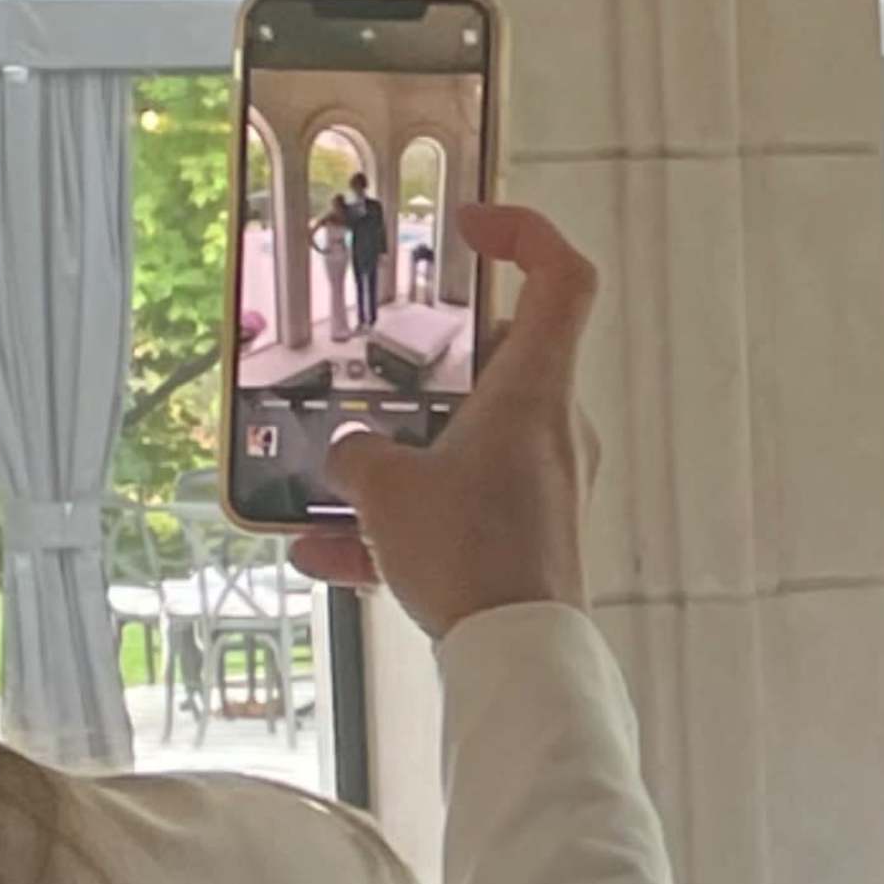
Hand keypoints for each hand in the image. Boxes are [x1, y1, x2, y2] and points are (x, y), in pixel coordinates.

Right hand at [292, 203, 597, 637]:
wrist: (515, 659)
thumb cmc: (468, 554)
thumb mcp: (385, 488)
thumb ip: (355, 454)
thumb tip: (348, 456)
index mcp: (535, 392)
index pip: (562, 279)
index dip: (525, 233)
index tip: (471, 225)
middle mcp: (553, 432)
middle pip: (499, 369)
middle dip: (426, 376)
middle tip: (375, 378)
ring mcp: (545, 488)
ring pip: (463, 451)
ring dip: (394, 467)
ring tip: (326, 492)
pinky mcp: (529, 541)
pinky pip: (454, 515)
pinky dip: (395, 529)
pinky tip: (321, 556)